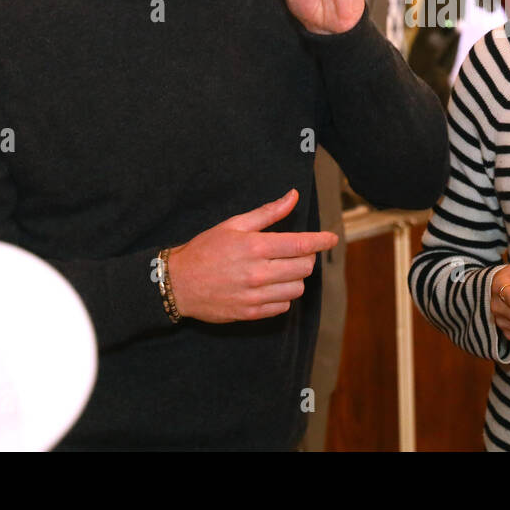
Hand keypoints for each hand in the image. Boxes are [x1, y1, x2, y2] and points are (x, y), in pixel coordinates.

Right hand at [168, 189, 336, 322]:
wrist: (178, 284)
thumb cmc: (206, 249)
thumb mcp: (234, 225)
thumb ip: (268, 213)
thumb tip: (293, 196)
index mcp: (255, 247)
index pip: (301, 245)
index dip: (321, 241)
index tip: (332, 238)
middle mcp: (258, 273)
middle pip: (304, 267)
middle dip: (306, 257)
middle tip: (295, 252)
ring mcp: (255, 296)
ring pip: (297, 289)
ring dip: (296, 278)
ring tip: (282, 269)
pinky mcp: (251, 313)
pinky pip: (283, 306)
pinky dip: (283, 296)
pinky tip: (271, 286)